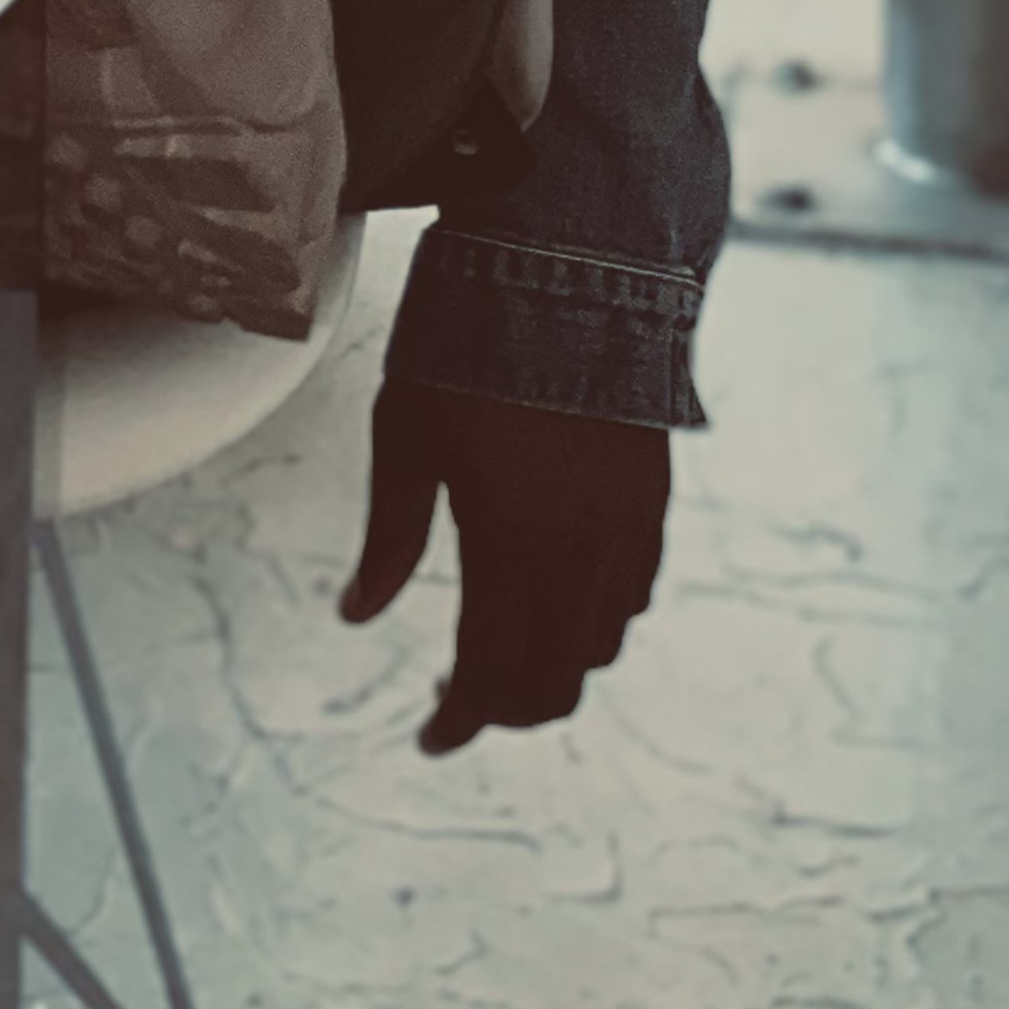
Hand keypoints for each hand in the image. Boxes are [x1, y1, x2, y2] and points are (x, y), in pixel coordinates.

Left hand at [337, 379, 670, 755]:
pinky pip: (632, 593)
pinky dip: (595, 618)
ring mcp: (626, 527)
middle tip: (456, 696)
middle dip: (504, 705)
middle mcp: (580, 550)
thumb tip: (356, 614)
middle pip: (555, 680)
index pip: (490, 673)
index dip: (459, 720)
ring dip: (551, 664)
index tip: (430, 739)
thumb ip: (388, 537)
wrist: (568, 268)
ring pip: (600, 645)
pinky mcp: (652, 499)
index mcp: (513, 542)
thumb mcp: (405, 436)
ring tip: (499, 643)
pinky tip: (553, 592)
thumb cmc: (465, 346)